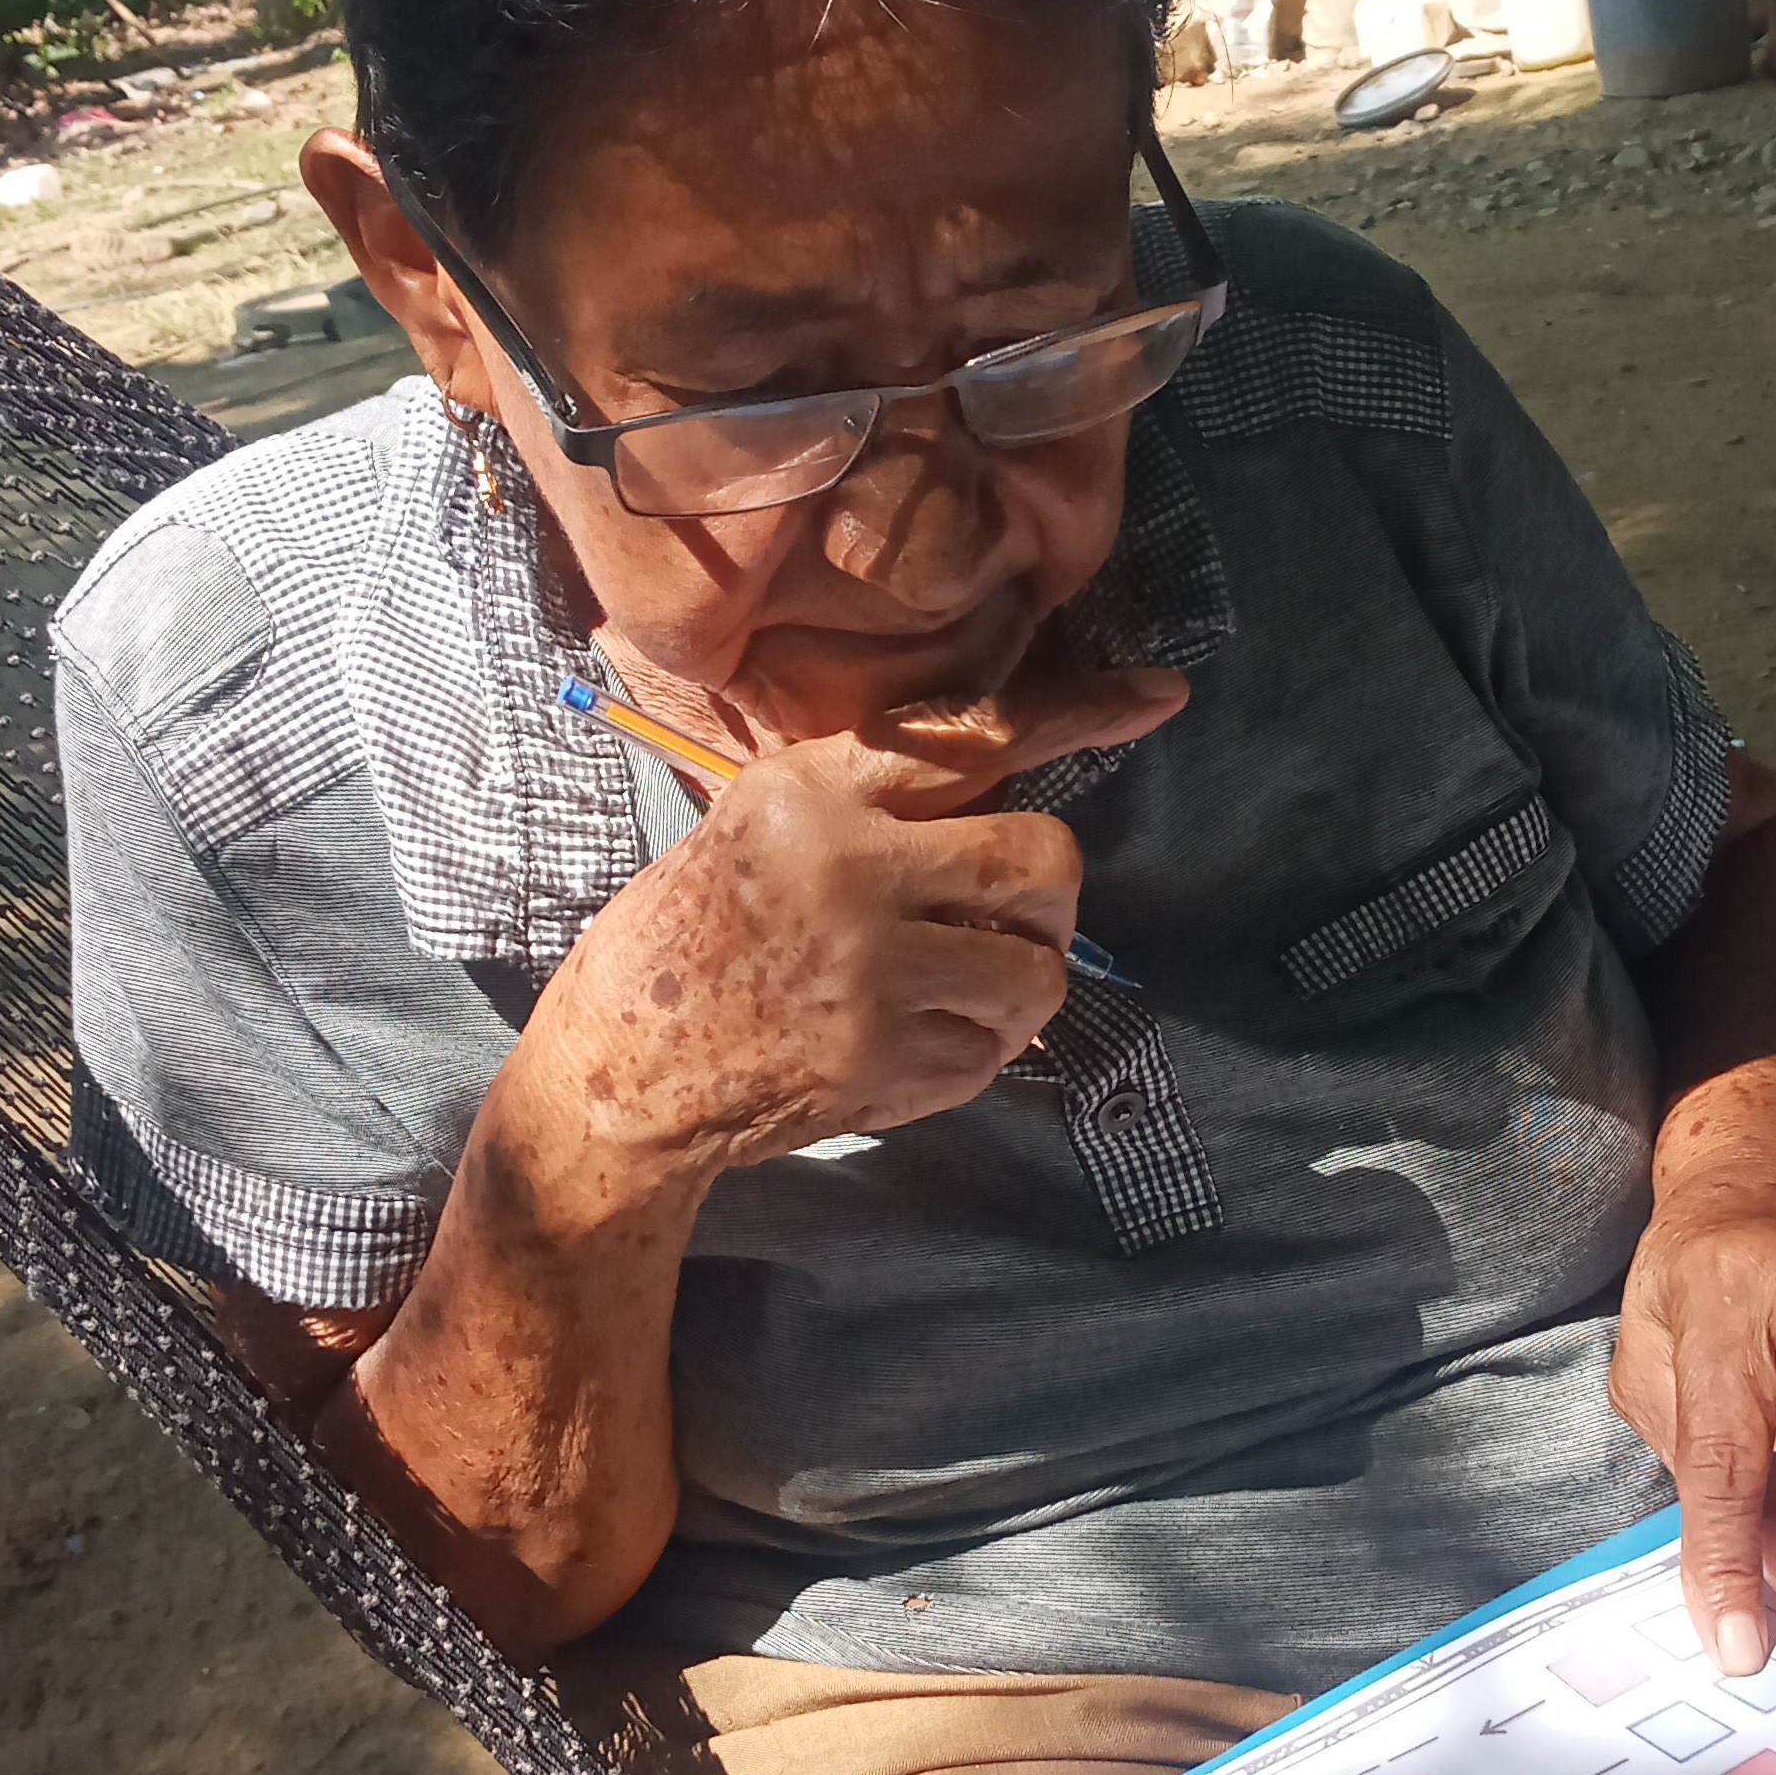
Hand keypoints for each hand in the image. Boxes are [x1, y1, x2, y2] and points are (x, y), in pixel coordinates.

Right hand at [526, 663, 1185, 1179]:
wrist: (613, 1077)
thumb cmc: (683, 941)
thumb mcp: (759, 828)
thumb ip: (873, 804)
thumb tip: (1005, 784)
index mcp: (812, 791)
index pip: (973, 736)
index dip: (1078, 715)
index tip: (1161, 697)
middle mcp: (850, 867)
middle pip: (1043, 860)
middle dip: (1047, 900)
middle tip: (1008, 923)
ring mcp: (871, 970)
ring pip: (1037, 970)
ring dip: (1015, 989)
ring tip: (948, 994)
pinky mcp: (882, 1059)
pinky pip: (992, 1052)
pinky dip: (968, 1055)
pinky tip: (900, 1047)